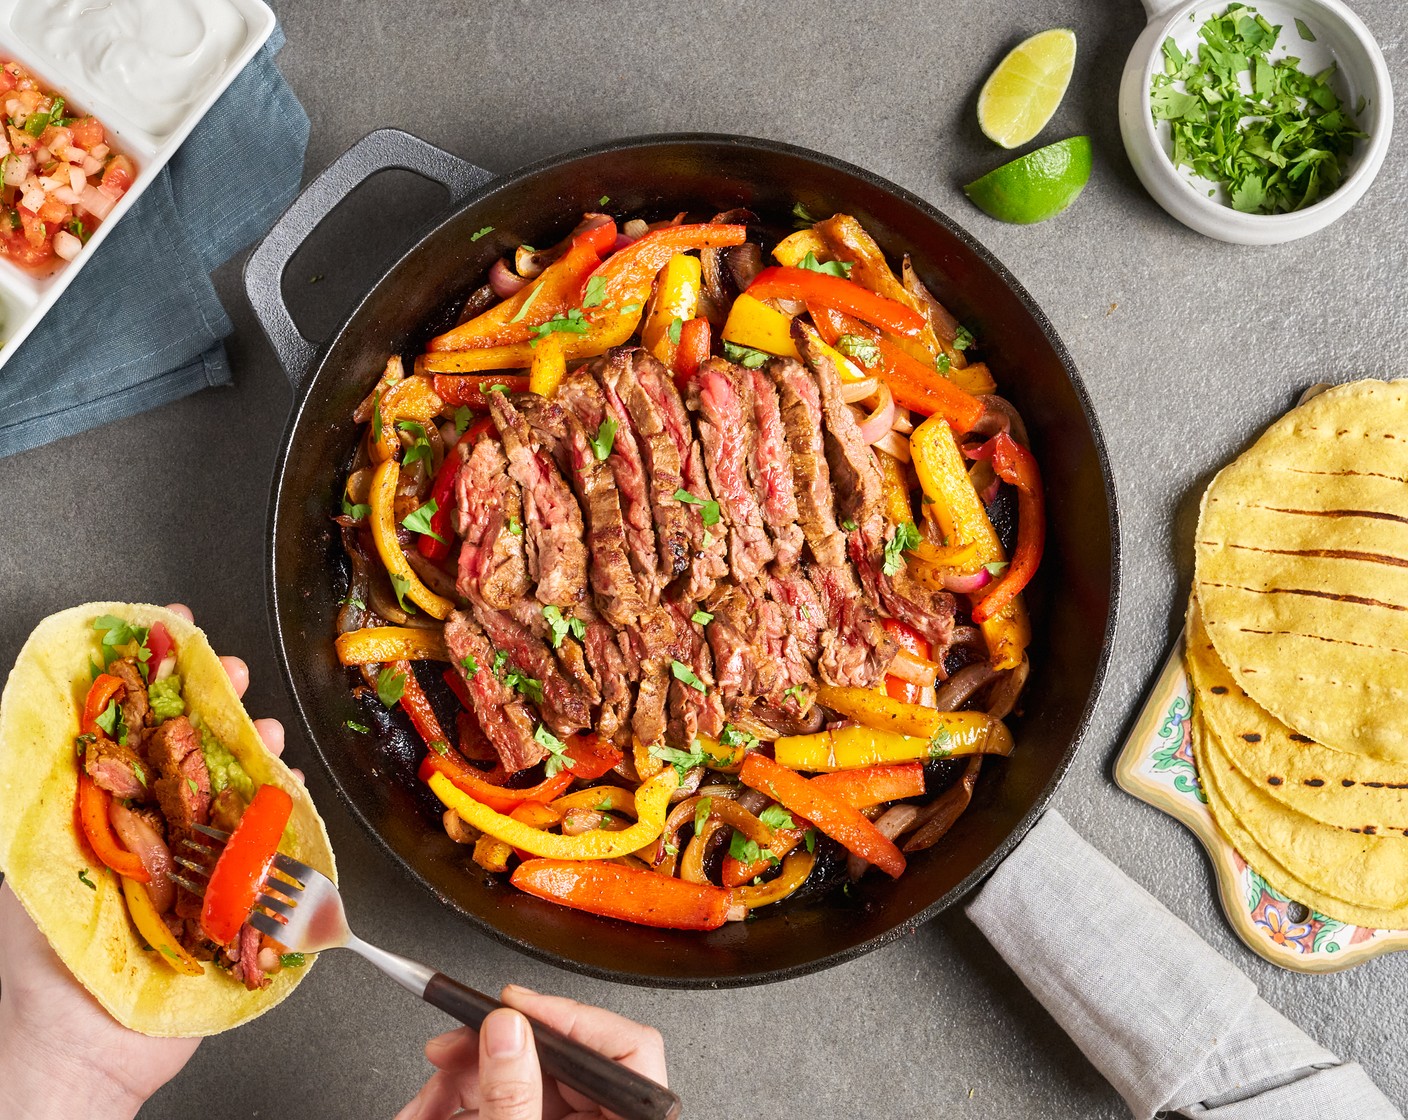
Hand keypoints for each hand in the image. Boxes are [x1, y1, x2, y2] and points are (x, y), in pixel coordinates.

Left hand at [0, 604, 300, 1119]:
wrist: (77, 1053)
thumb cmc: (40, 965)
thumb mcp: (32, 860)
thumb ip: (52, 797)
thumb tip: (55, 723)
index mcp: (98, 820)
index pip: (130, 733)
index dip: (153, 683)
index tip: (169, 635)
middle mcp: (149, 839)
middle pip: (189, 757)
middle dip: (214, 709)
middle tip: (232, 674)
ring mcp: (194, 870)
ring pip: (233, 797)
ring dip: (254, 757)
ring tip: (265, 733)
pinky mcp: (231, 905)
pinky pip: (266, 851)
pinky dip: (284, 816)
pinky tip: (289, 792)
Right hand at [396, 985, 669, 1119]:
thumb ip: (512, 1097)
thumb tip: (505, 1030)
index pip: (627, 1046)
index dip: (566, 1015)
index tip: (509, 1005)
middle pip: (562, 1060)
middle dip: (489, 1051)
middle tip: (446, 1048)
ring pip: (524, 1084)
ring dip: (462, 1083)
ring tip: (422, 1100)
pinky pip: (511, 1107)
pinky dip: (466, 1107)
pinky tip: (430, 1113)